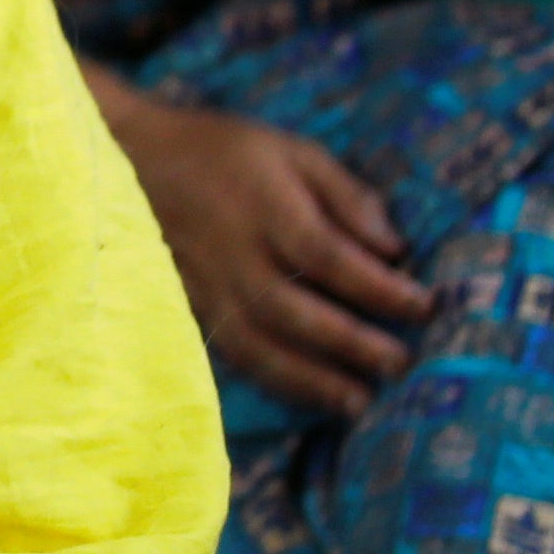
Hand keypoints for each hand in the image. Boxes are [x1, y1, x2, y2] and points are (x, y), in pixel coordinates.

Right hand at [93, 69, 415, 416]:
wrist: (128, 156)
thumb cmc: (225, 150)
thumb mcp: (293, 150)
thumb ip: (346, 194)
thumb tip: (394, 247)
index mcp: (262, 206)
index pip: (327, 255)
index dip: (377, 287)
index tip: (424, 306)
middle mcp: (231, 252)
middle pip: (293, 308)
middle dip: (350, 343)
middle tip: (402, 365)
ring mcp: (203, 284)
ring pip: (256, 341)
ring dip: (309, 378)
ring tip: (359, 403)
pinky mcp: (186, 304)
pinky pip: (228, 349)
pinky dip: (269, 378)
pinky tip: (305, 394)